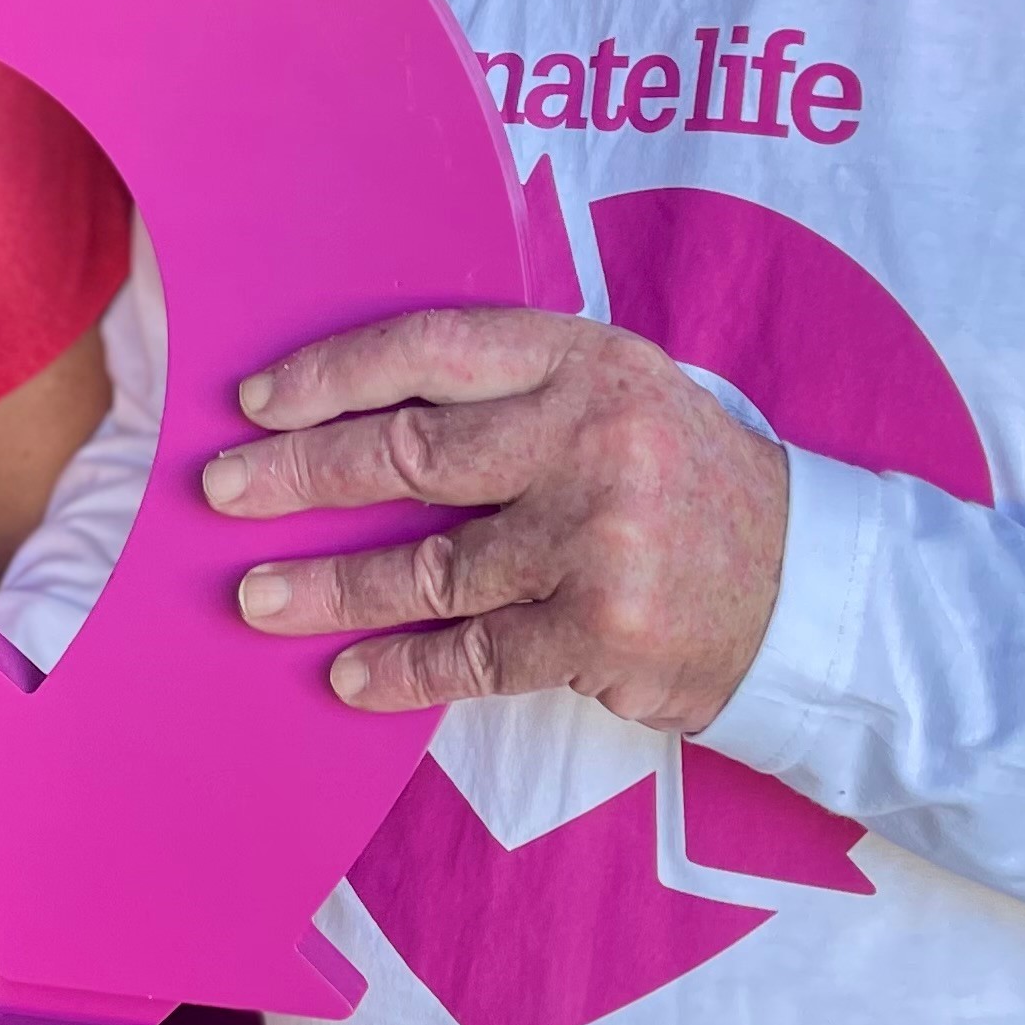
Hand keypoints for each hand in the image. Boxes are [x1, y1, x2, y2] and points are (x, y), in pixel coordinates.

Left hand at [206, 308, 788, 731]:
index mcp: (587, 359)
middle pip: (410, 453)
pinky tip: (347, 674)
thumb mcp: (619, 391)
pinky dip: (402, 668)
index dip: (332, 374)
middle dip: (300, 475)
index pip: (431, 350)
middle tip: (220, 492)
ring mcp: (595, 540)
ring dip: (329, 587)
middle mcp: (590, 439)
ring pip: (427, 566)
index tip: (257, 402)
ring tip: (257, 596)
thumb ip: (513, 387)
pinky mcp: (600, 632)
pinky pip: (474, 654)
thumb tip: (356, 406)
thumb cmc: (685, 477)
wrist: (804, 585)